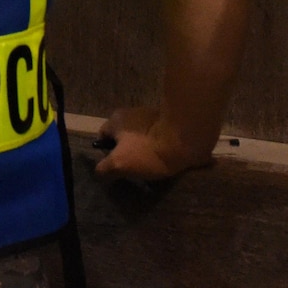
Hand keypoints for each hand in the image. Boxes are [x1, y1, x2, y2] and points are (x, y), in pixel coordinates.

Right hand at [93, 106, 212, 180]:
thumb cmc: (148, 150)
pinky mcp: (172, 125)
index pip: (103, 136)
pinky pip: (161, 142)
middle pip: (124, 138)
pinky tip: (165, 166)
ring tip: (151, 174)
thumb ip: (105, 168)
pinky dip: (161, 153)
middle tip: (132, 173)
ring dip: (145, 154)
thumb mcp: (119, 163)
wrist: (187, 138)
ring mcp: (154, 118)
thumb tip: (100, 171)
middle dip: (128, 154)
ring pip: (143, 140)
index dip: (105, 153)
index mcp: (117, 119)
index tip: (114, 169)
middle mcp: (133, 113)